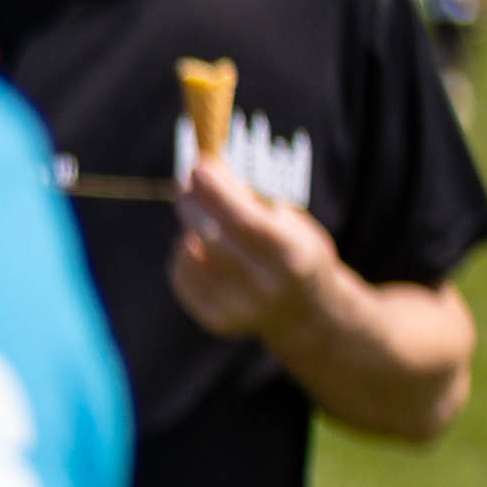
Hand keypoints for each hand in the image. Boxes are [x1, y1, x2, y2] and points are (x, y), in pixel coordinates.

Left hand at [170, 169, 349, 347]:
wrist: (305, 309)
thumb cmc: (293, 250)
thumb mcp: (288, 221)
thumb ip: (250, 200)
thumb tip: (205, 169)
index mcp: (293, 256)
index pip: (245, 221)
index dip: (218, 191)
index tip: (199, 165)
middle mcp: (267, 287)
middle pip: (212, 236)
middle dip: (193, 202)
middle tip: (185, 180)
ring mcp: (240, 309)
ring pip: (190, 254)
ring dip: (189, 227)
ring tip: (202, 216)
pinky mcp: (217, 320)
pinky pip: (181, 276)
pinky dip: (184, 254)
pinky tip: (200, 249)